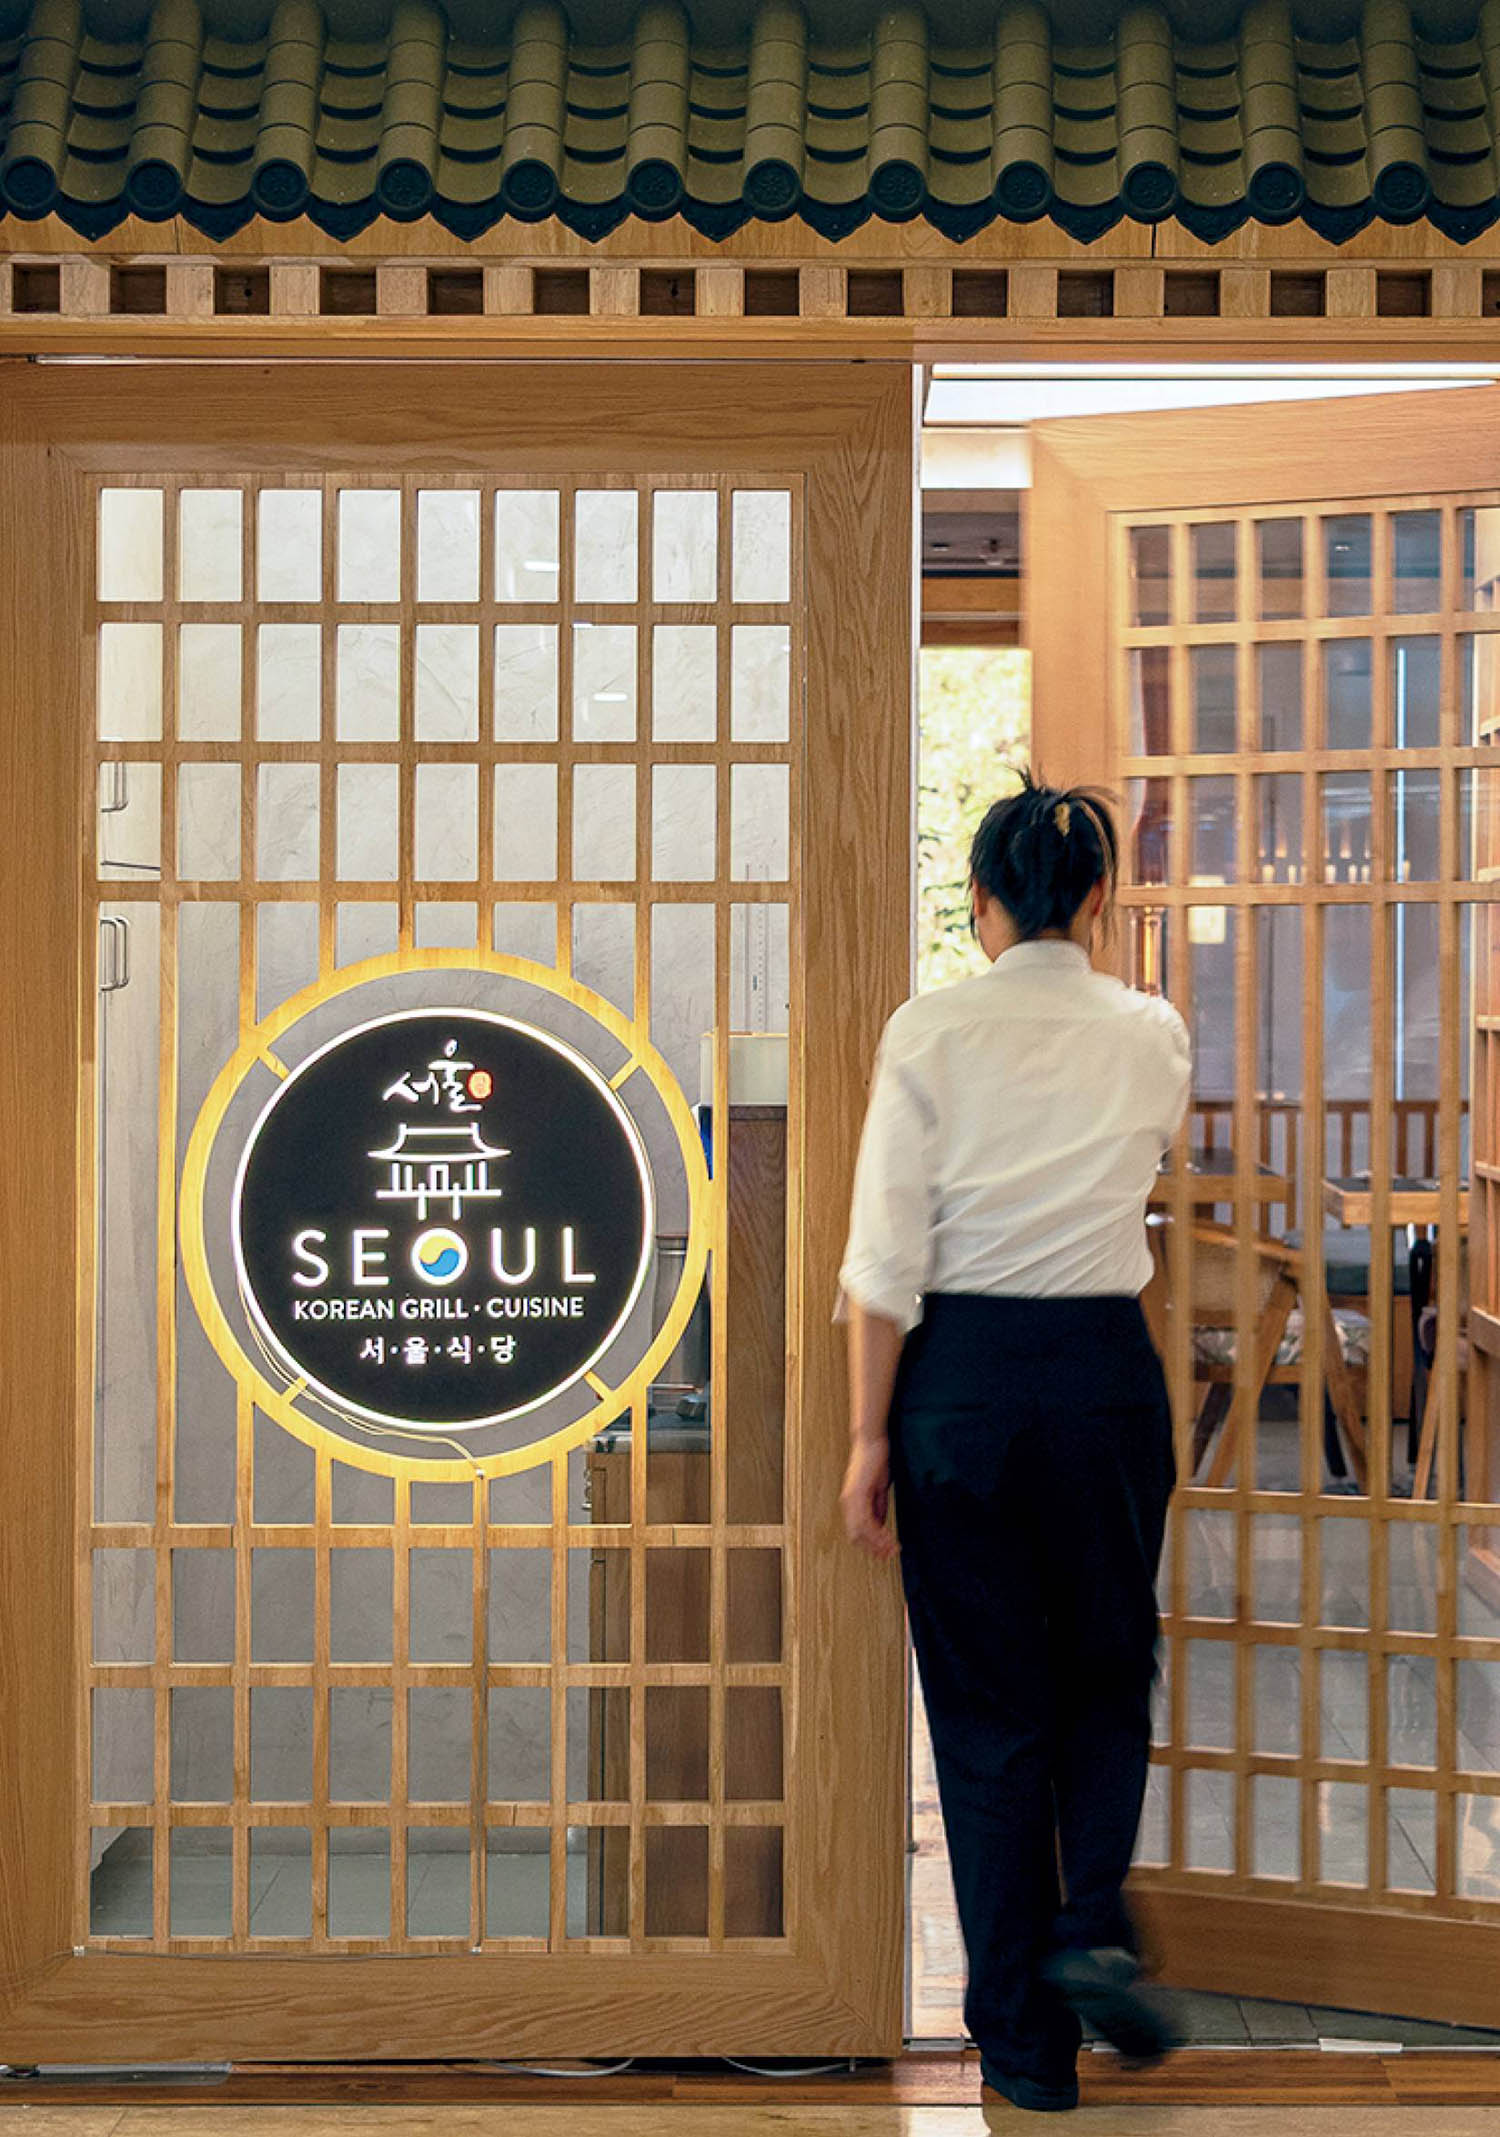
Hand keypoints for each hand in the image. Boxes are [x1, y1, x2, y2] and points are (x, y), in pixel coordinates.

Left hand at [841, 1436, 897, 1559]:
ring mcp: (851, 1499)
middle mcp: (848, 1503)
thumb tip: (880, 1524)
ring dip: (878, 1543)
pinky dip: (877, 1532)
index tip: (887, 1551)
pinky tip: (889, 1536)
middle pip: (856, 1536)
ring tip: (893, 1548)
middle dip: (874, 1548)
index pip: (858, 1532)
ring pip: (860, 1532)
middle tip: (890, 1554)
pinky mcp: (857, 1494)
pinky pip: (865, 1520)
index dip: (871, 1544)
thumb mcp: (878, 1489)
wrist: (871, 1441)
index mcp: (852, 1502)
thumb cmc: (876, 1461)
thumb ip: (877, 1507)